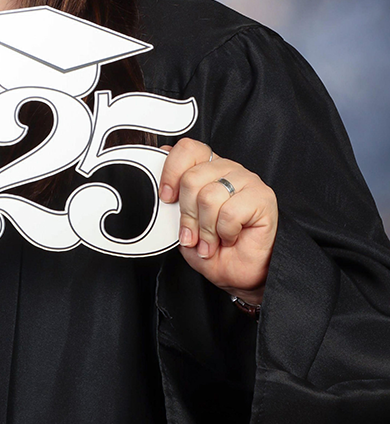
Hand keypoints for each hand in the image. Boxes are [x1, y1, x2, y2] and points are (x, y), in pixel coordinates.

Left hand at [158, 138, 277, 303]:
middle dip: (187, 214)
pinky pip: (230, 212)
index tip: (166, 198)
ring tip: (211, 240)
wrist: (239, 274)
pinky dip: (225, 232)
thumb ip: (172, 202)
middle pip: (192, 177)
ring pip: (209, 196)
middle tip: (192, 234)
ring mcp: (246, 180)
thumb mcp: (183, 225)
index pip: (187, 149)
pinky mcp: (262, 197)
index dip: (171, 172)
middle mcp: (226, 169)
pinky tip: (230, 237)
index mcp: (207, 169)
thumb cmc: (215, 250)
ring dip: (206, 228)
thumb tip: (162, 187)